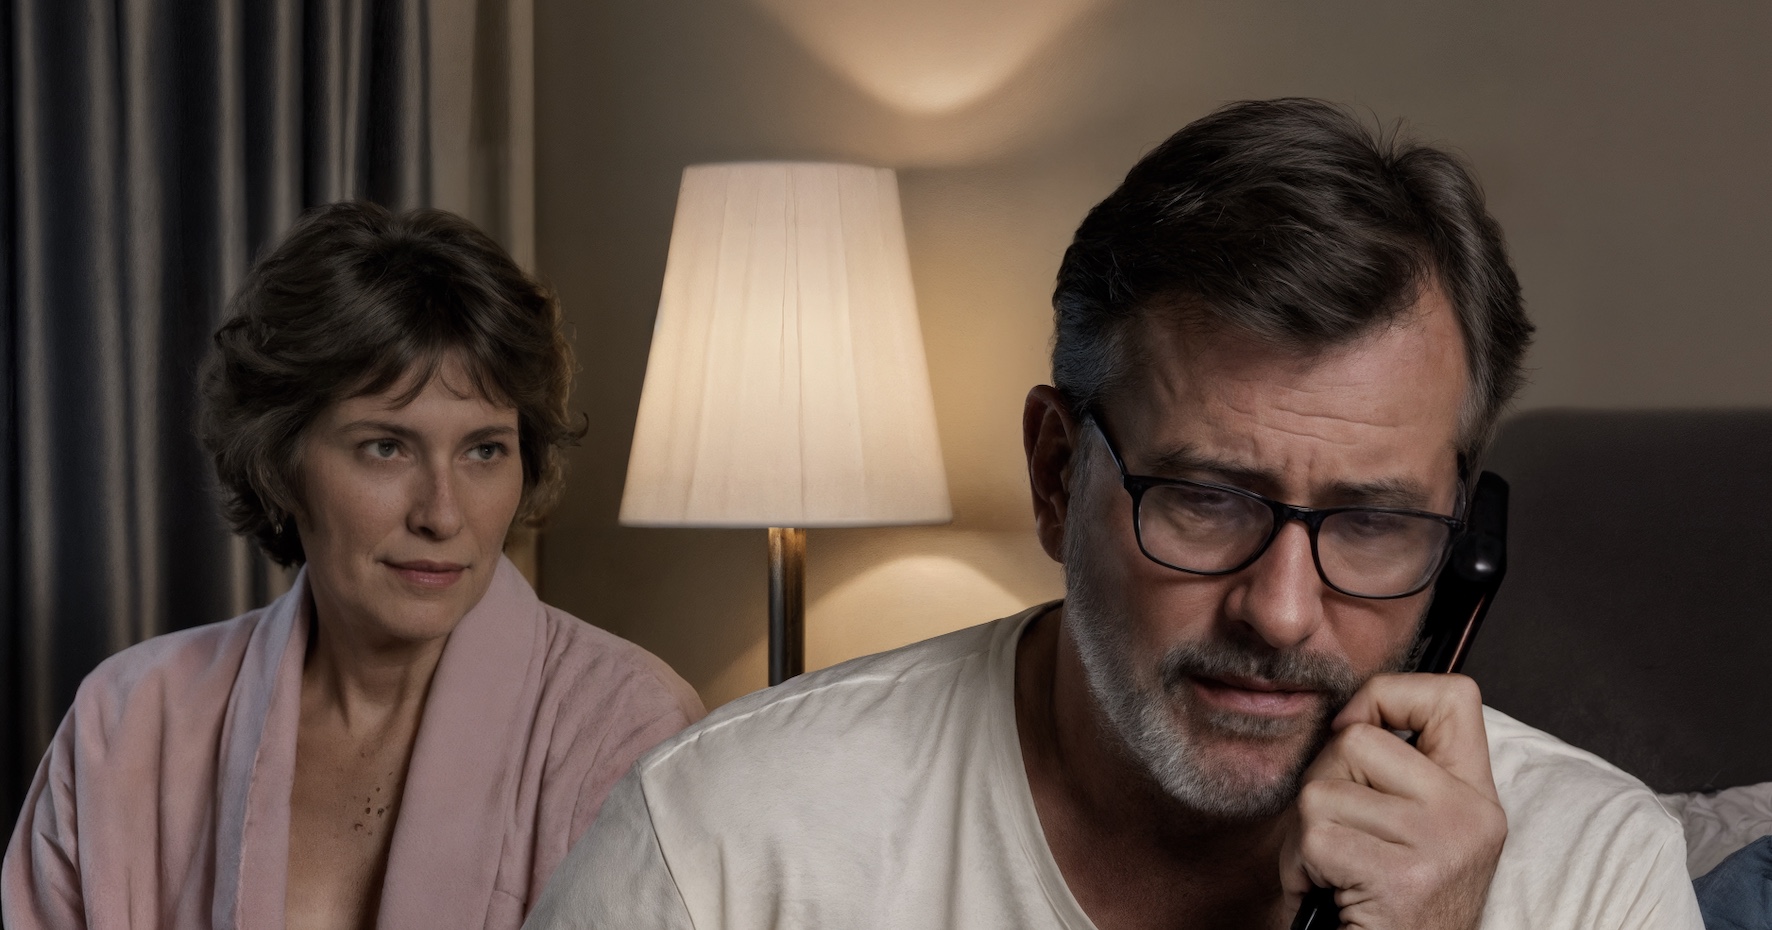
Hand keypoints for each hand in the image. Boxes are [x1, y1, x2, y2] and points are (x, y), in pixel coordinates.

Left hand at [1277, 673, 1507, 929]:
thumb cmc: (1386, 906)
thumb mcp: (1412, 831)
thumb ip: (1396, 772)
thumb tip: (1343, 714)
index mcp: (1475, 796)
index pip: (1453, 694)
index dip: (1387, 696)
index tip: (1354, 729)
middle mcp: (1468, 814)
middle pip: (1356, 738)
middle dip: (1323, 785)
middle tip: (1338, 840)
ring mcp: (1440, 843)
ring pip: (1321, 790)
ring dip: (1306, 836)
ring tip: (1334, 872)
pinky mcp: (1401, 876)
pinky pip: (1314, 838)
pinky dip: (1300, 868)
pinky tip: (1328, 893)